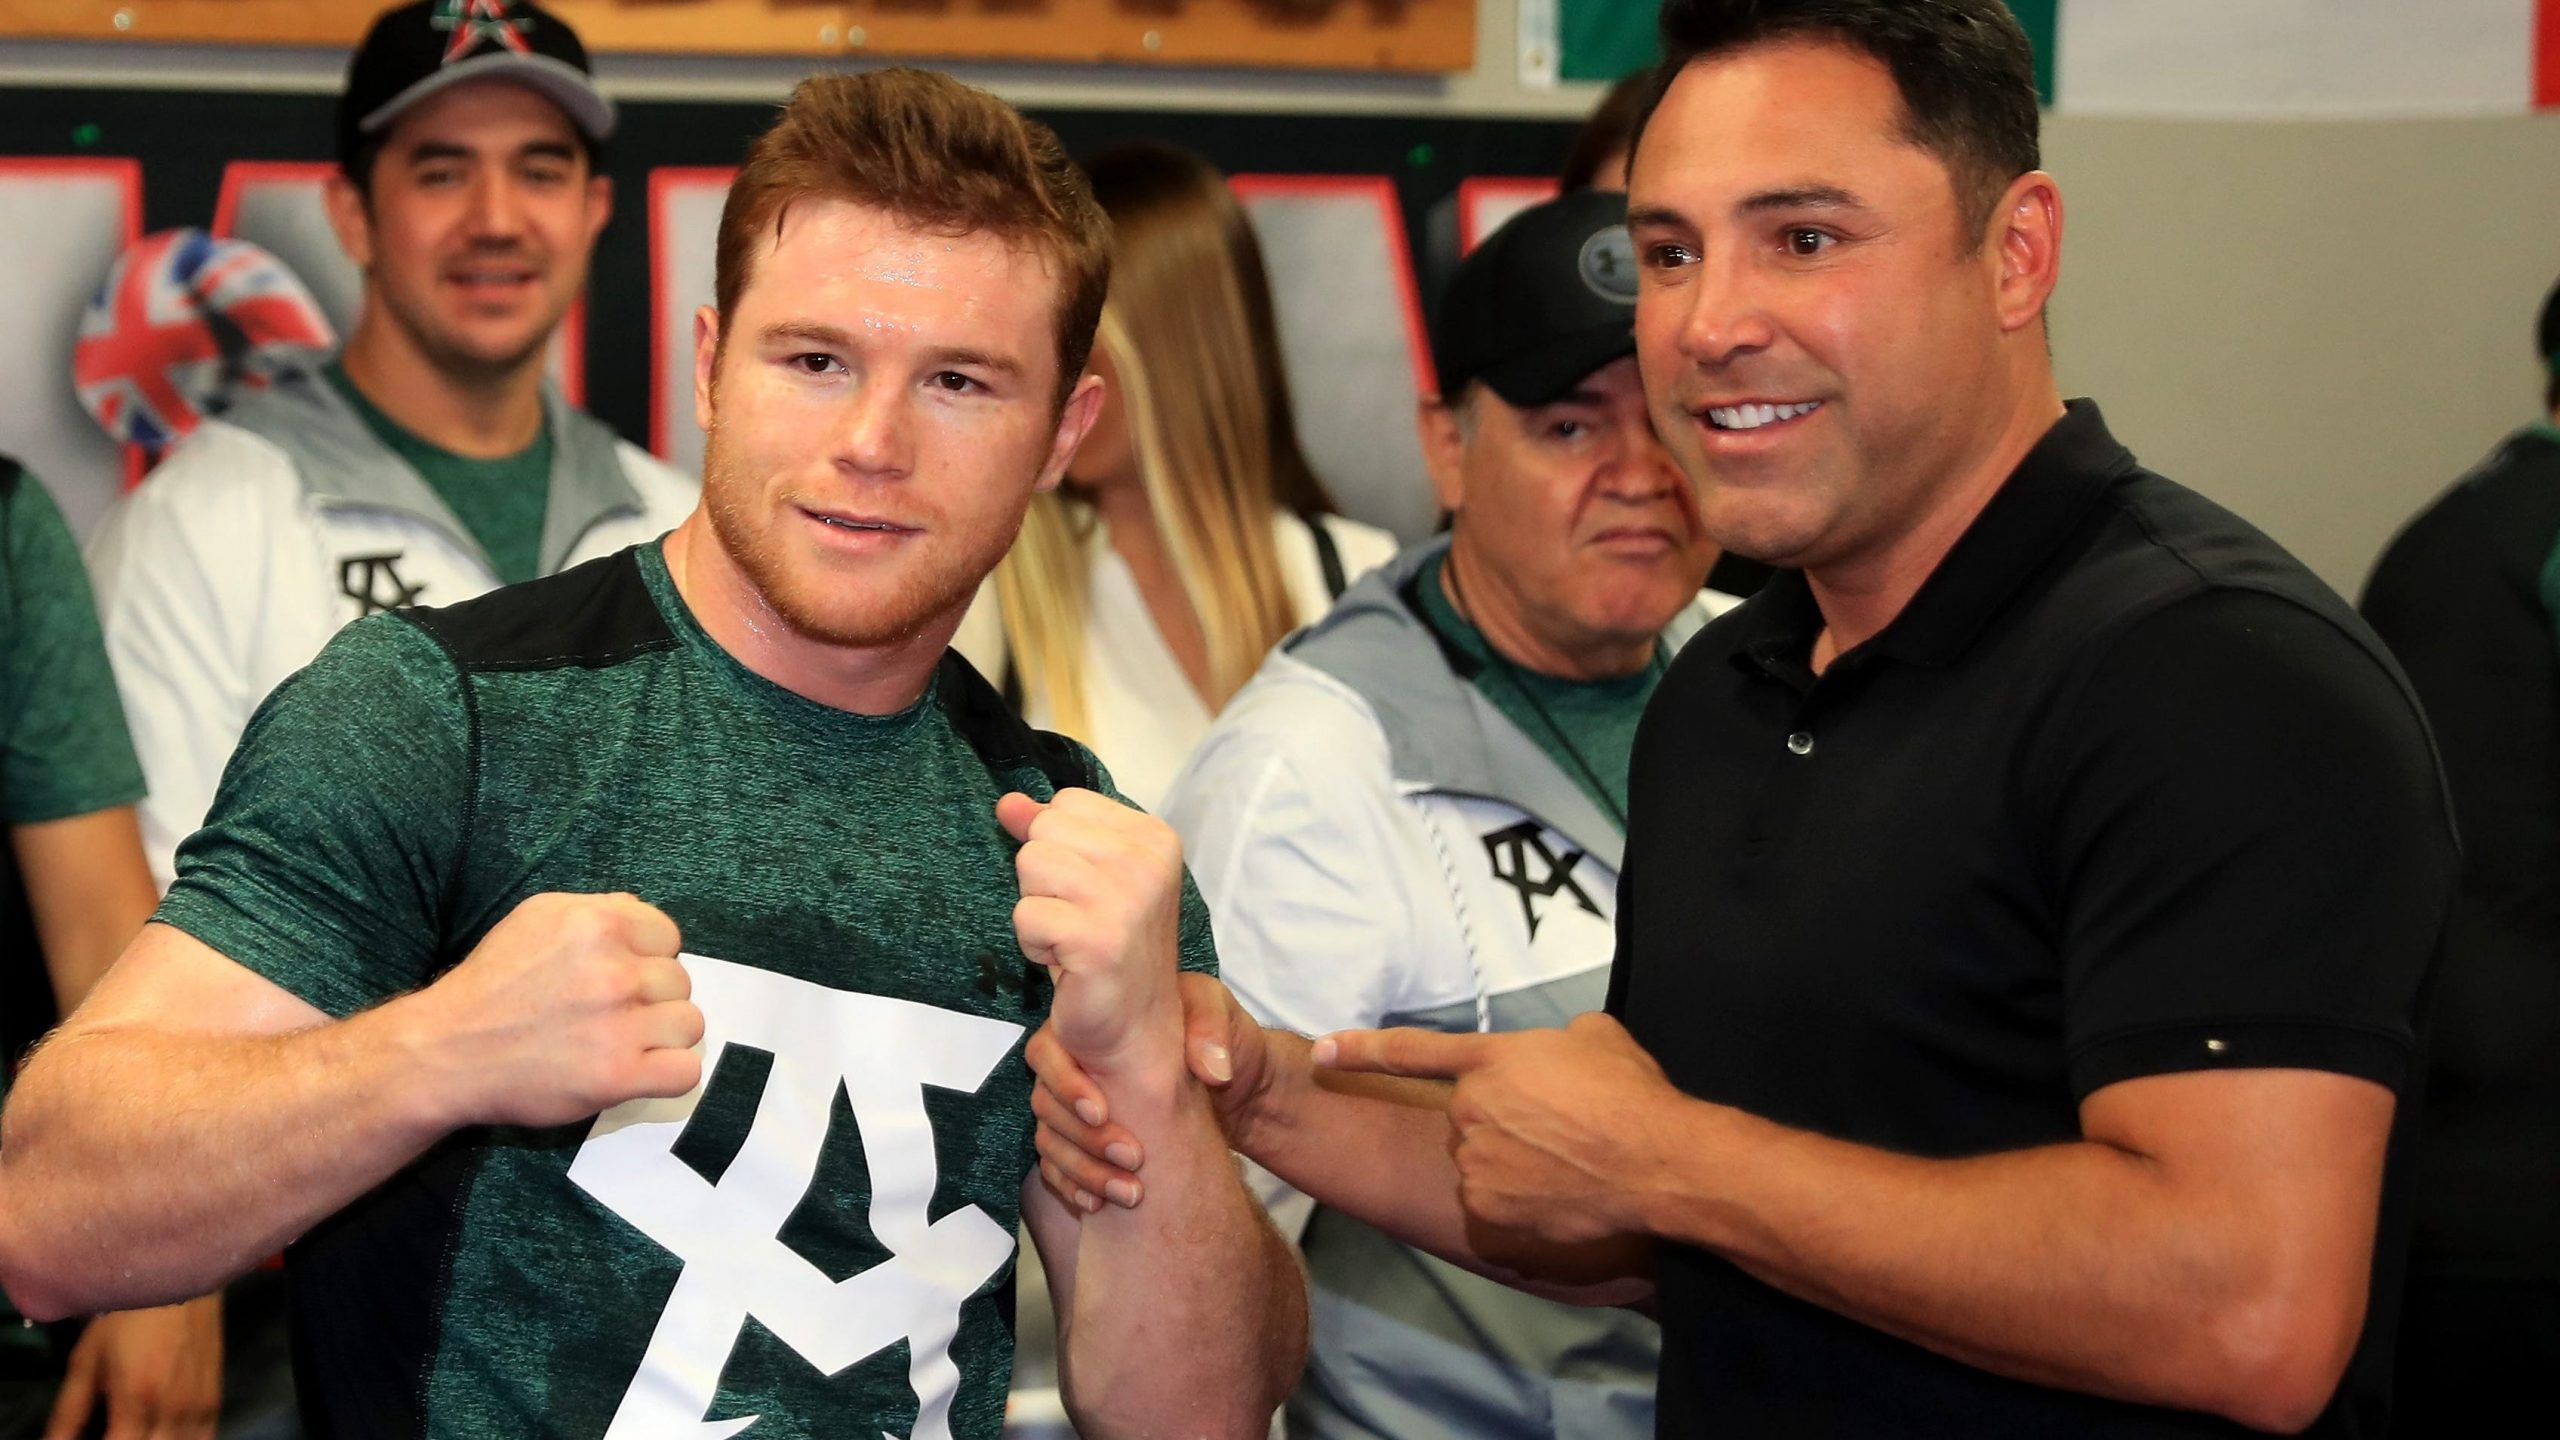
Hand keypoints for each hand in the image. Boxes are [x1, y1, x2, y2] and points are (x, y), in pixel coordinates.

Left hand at [46, 1295, 221, 1439]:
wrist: (178, 1278)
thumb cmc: (126, 1316)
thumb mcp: (86, 1362)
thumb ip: (69, 1413)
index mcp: (136, 1400)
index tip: (97, 1436)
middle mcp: (173, 1410)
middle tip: (116, 1430)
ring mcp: (200, 1407)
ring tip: (137, 1431)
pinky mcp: (215, 1400)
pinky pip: (204, 1438)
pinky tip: (163, 1433)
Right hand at [405, 892, 702, 1128]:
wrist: (445, 1053)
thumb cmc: (492, 986)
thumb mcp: (536, 919)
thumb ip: (597, 911)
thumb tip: (641, 914)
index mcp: (598, 924)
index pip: (668, 937)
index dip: (647, 960)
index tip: (616, 979)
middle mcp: (614, 971)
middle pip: (679, 982)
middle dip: (651, 999)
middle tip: (607, 1015)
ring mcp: (619, 1026)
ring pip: (689, 1025)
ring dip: (661, 1037)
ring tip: (620, 1043)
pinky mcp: (617, 1077)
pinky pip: (685, 1073)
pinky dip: (668, 1076)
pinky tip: (638, 1072)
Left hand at [997, 790, 1185, 1078]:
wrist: (1135, 1026)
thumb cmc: (1108, 948)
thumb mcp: (1084, 877)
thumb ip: (1048, 832)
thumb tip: (1008, 802)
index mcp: (1153, 837)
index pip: (1065, 803)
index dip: (1060, 849)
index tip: (1088, 892)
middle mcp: (1148, 862)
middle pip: (1044, 831)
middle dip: (1043, 879)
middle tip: (1077, 919)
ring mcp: (1128, 899)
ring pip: (1030, 865)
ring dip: (1036, 910)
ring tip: (1070, 938)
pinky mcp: (1099, 939)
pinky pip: (1026, 914)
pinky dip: (1034, 944)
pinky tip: (1066, 961)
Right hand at [1027, 972, 1265, 1209]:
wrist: (1240, 1084)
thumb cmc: (1220, 1037)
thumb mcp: (1219, 1014)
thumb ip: (1210, 1031)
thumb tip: (1211, 1071)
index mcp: (1091, 1028)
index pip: (1046, 1051)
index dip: (1066, 1084)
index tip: (1102, 1113)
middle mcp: (1075, 1066)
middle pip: (1046, 1105)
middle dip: (1085, 1138)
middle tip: (1133, 1157)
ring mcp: (1075, 1107)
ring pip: (1052, 1142)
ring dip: (1085, 1170)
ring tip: (1130, 1193)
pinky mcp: (1085, 1141)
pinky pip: (1058, 1168)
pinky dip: (1075, 1187)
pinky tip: (1098, 1206)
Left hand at [1319, 1013, 1681, 1244]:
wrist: (1656, 1162)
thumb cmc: (1632, 1095)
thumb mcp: (1594, 1037)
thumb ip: (1556, 1041)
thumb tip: (1560, 1053)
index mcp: (1491, 1059)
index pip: (1410, 1051)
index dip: (1360, 1051)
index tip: (1321, 1051)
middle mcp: (1471, 1109)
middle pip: (1469, 1117)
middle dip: (1504, 1121)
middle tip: (1560, 1127)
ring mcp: (1475, 1162)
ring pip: (1482, 1161)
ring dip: (1515, 1161)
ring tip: (1570, 1160)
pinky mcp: (1487, 1209)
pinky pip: (1494, 1202)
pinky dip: (1522, 1200)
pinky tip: (1562, 1193)